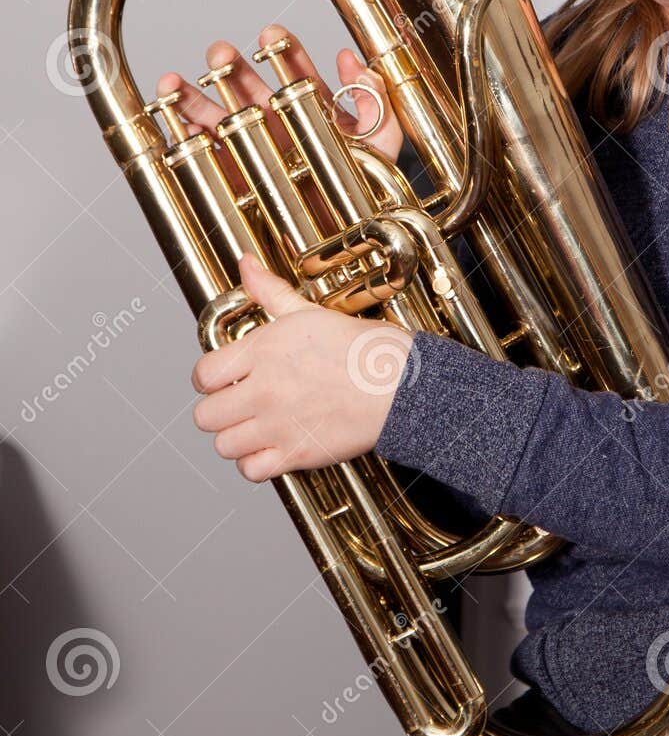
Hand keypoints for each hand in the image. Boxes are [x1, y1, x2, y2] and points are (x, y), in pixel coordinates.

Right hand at [155, 23, 403, 195]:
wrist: (344, 242)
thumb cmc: (367, 193)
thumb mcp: (381, 146)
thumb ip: (375, 102)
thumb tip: (354, 60)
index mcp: (312, 111)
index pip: (297, 73)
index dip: (286, 52)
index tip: (272, 33)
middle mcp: (279, 125)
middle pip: (248, 89)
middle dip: (231, 68)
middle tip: (219, 53)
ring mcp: (253, 149)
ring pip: (218, 116)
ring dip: (193, 98)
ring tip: (171, 82)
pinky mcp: (233, 178)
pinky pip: (206, 155)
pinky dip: (188, 140)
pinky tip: (180, 126)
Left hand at [191, 253, 414, 482]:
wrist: (400, 386)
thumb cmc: (363, 350)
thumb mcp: (310, 312)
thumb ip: (270, 292)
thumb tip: (246, 265)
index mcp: (262, 351)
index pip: (202, 375)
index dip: (209, 380)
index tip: (223, 382)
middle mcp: (263, 390)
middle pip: (205, 416)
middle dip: (219, 411)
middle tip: (239, 406)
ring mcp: (277, 425)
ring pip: (224, 445)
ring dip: (236, 439)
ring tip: (255, 429)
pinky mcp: (296, 454)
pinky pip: (251, 470)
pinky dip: (256, 464)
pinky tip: (271, 449)